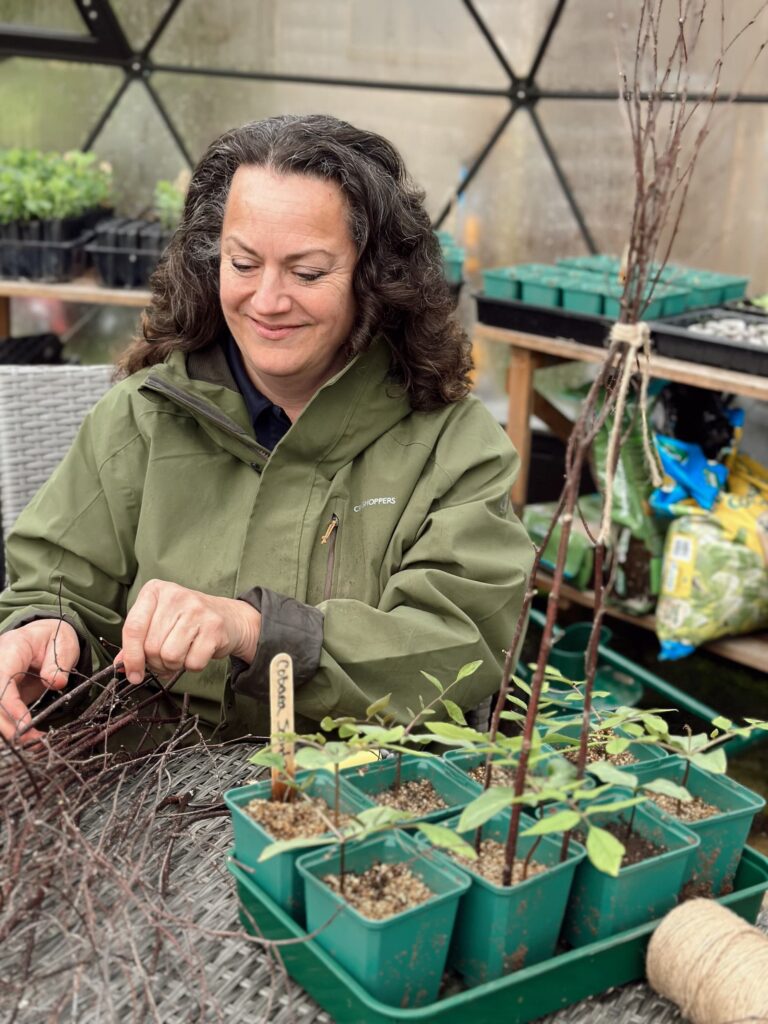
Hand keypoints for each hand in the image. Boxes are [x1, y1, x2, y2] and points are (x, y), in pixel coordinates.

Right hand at [0, 619, 79, 742]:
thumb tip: (56, 683)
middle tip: (30, 741)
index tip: (25, 725)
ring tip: (32, 744)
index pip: (2, 679)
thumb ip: (59, 663)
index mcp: (11, 649)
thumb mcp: (64, 643)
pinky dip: (10, 728)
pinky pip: (1, 713)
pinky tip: (28, 739)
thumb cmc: (54, 638)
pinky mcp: (0, 694)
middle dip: (7, 724)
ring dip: (8, 730)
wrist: (46, 637)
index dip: (9, 705)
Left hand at [117, 579, 260, 683]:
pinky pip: (192, 662)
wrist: (229, 616)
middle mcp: (175, 595)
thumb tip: (121, 665)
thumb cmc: (187, 620)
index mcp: (155, 591)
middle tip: (165, 660)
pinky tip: (197, 652)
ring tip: (181, 655)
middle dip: (156, 662)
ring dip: (174, 665)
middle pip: (151, 646)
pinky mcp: (214, 626)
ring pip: (170, 656)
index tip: (133, 674)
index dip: (131, 657)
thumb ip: (138, 640)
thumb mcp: (159, 622)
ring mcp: (197, 609)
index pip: (133, 628)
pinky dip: (192, 666)